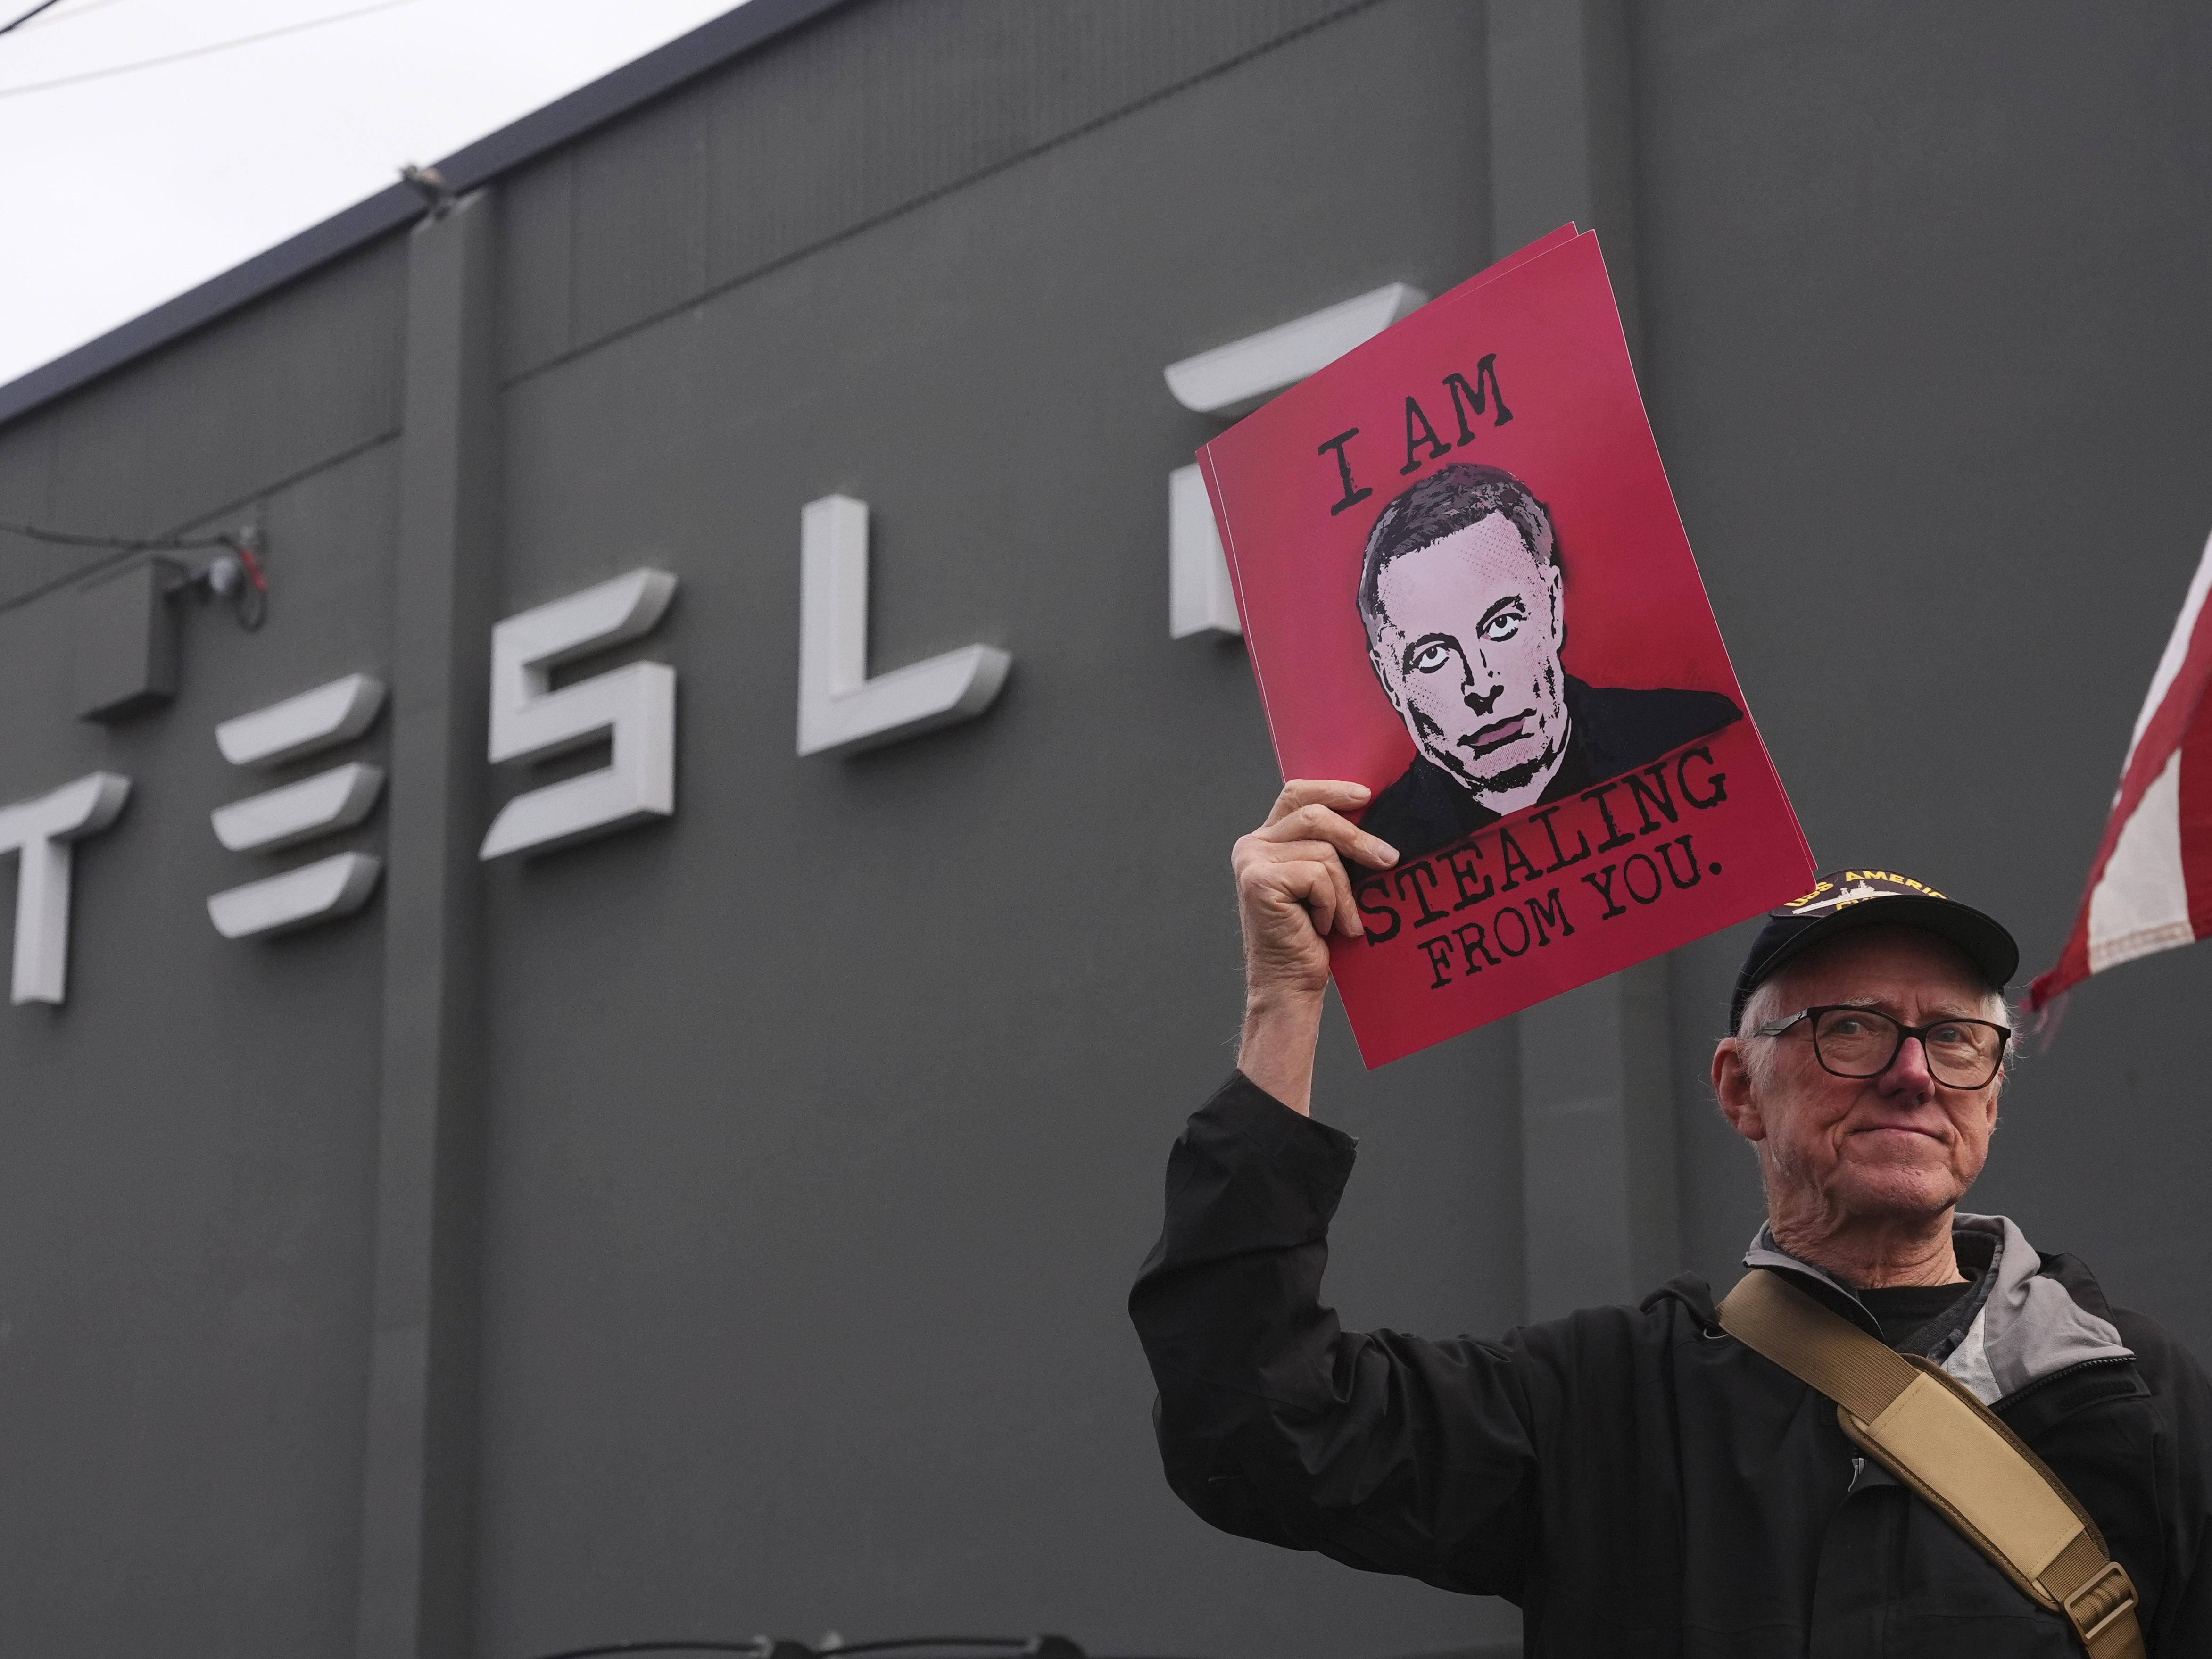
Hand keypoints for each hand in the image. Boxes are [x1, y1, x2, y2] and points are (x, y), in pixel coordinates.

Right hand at [1231, 781, 1397, 1112]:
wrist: (1290, 986)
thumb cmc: (1311, 939)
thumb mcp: (1325, 884)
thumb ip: (1331, 848)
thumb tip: (1372, 815)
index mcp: (1265, 841)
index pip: (1297, 794)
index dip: (1332, 789)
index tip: (1367, 795)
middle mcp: (1251, 846)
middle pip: (1315, 814)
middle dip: (1358, 837)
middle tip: (1390, 860)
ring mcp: (1251, 862)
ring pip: (1324, 850)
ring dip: (1345, 892)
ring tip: (1342, 921)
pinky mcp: (1259, 880)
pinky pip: (1319, 875)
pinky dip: (1332, 905)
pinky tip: (1321, 927)